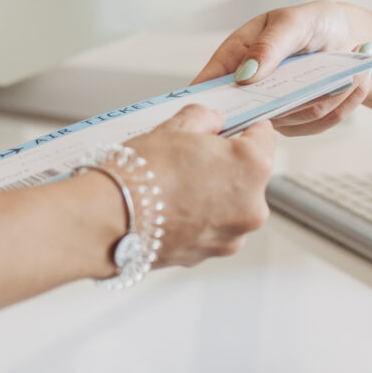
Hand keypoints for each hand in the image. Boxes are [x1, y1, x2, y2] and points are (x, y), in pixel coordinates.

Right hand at [122, 104, 274, 268]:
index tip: (230, 128)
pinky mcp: (210, 254)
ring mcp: (232, 235)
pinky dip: (197, 217)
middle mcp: (252, 206)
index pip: (264, 136)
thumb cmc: (140, 174)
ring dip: (212, 193)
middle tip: (189, 157)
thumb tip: (213, 122)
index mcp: (252, 167)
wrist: (108, 219)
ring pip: (230, 203)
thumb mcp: (176, 126)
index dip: (244, 127)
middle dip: (225, 164)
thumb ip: (205, 118)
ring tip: (174, 185)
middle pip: (248, 174)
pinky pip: (212, 227)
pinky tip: (170, 206)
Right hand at [194, 1, 370, 133]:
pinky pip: (321, 123)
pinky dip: (345, 102)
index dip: (207, 103)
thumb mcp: (291, 22)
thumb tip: (245, 74)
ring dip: (331, 95)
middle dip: (294, 99)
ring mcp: (276, 109)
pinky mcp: (302, 121)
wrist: (346, 37)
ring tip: (353, 71)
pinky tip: (359, 80)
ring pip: (296, 119)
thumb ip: (269, 45)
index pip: (209, 85)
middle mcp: (251, 88)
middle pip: (255, 112)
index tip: (218, 114)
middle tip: (323, 82)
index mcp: (236, 57)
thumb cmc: (313, 22)